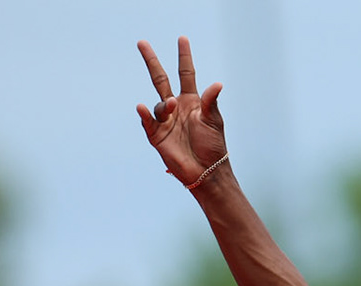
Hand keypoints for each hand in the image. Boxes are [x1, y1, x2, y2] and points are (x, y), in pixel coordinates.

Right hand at [136, 37, 225, 186]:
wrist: (206, 171)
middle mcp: (176, 107)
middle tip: (142, 43)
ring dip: (164, 104)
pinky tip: (142, 108)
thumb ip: (211, 102)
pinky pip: (148, 121)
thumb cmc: (213, 146)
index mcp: (191, 101)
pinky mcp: (157, 135)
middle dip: (152, 61)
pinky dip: (145, 114)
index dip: (184, 57)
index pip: (186, 73)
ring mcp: (166, 121)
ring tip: (171, 106)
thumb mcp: (213, 121)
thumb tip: (217, 84)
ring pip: (159, 103)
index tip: (182, 39)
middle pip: (160, 78)